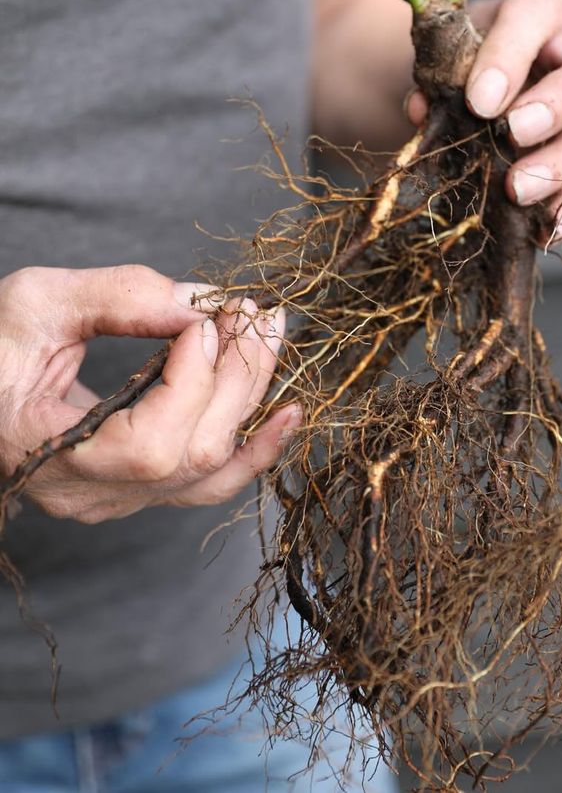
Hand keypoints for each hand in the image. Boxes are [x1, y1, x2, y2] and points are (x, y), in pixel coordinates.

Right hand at [0, 265, 298, 523]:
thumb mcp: (38, 302)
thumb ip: (120, 298)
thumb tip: (202, 302)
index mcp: (47, 455)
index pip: (151, 443)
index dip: (195, 376)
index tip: (206, 316)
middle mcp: (88, 494)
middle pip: (194, 454)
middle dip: (239, 374)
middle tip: (252, 312)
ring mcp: (116, 499)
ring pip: (210, 468)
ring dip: (252, 395)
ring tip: (268, 334)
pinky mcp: (138, 487)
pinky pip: (209, 482)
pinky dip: (254, 446)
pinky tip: (288, 412)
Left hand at [408, 0, 561, 239]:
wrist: (482, 86)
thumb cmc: (468, 59)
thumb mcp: (448, 52)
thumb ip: (435, 74)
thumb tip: (421, 109)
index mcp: (549, 5)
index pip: (538, 13)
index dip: (510, 56)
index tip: (478, 100)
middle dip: (561, 101)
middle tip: (514, 133)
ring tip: (518, 191)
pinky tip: (545, 230)